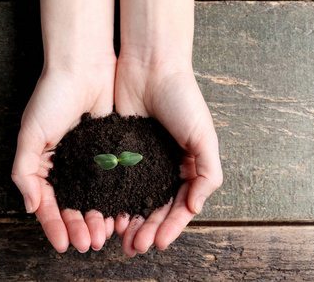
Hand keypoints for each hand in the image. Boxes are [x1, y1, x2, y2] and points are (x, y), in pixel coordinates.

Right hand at [12, 61, 115, 252]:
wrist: (84, 67)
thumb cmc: (53, 97)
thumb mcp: (30, 134)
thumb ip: (24, 171)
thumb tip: (29, 207)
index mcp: (46, 164)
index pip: (49, 203)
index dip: (56, 225)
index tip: (66, 243)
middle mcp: (70, 166)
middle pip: (75, 205)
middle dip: (81, 226)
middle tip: (92, 243)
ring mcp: (93, 160)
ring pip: (97, 197)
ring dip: (100, 218)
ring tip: (108, 234)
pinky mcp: (113, 150)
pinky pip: (116, 180)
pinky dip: (118, 198)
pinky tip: (124, 213)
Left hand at [113, 58, 222, 255]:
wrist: (151, 66)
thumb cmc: (183, 98)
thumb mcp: (204, 136)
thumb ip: (208, 173)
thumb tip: (197, 208)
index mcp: (187, 167)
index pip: (180, 206)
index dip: (170, 227)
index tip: (158, 243)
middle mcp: (164, 168)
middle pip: (155, 208)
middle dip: (147, 230)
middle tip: (134, 248)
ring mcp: (141, 161)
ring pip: (133, 200)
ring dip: (128, 221)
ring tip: (119, 239)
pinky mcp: (119, 151)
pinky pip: (114, 181)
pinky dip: (112, 200)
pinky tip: (106, 214)